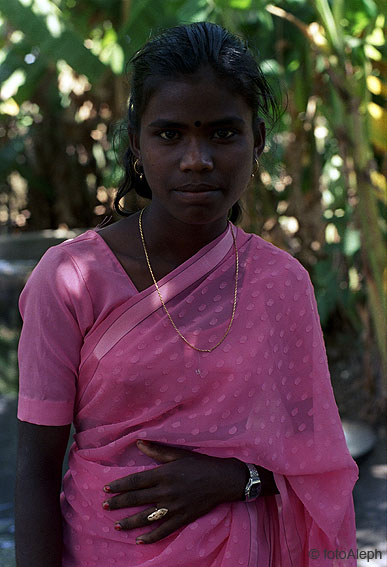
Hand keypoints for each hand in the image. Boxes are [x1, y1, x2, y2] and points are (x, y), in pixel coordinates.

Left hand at [103, 440, 247, 543]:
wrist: (222, 480)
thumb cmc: (200, 464)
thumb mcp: (178, 454)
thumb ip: (157, 450)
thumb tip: (138, 442)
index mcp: (163, 474)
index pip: (135, 481)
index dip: (119, 486)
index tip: (106, 489)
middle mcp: (166, 491)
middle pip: (137, 499)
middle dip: (118, 503)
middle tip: (104, 506)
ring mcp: (173, 507)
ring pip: (146, 517)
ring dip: (129, 522)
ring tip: (116, 525)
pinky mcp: (182, 518)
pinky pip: (163, 530)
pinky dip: (151, 536)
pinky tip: (140, 540)